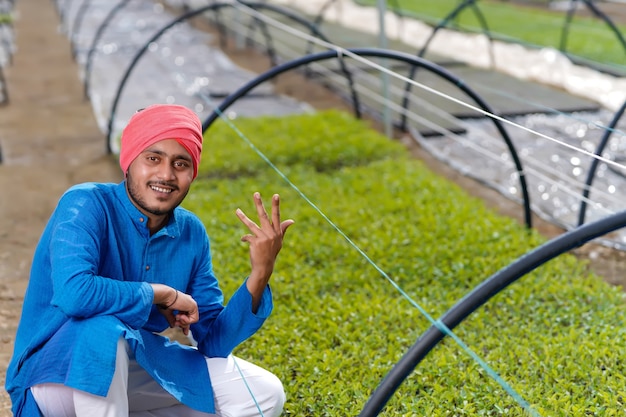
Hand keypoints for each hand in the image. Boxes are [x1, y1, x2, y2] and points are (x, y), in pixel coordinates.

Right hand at [152, 284, 198, 334]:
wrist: (164, 296)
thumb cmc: (163, 302)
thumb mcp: (168, 313)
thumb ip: (172, 320)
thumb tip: (173, 326)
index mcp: (183, 303)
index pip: (187, 316)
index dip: (186, 324)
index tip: (185, 332)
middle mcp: (189, 303)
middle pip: (191, 319)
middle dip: (183, 324)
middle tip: (176, 322)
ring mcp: (192, 304)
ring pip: (192, 320)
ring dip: (184, 322)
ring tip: (176, 317)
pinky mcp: (194, 306)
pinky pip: (194, 319)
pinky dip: (186, 321)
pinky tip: (180, 316)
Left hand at [236, 192, 293, 311]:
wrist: (265, 267)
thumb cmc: (272, 252)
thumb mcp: (279, 241)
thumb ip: (283, 229)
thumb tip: (292, 220)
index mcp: (277, 232)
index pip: (277, 216)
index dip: (276, 205)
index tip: (275, 195)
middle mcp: (271, 234)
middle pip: (264, 216)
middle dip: (259, 204)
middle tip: (256, 193)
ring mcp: (263, 238)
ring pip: (251, 225)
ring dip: (243, 217)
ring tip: (236, 210)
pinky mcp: (255, 243)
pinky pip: (247, 237)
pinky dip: (245, 239)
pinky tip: (244, 241)